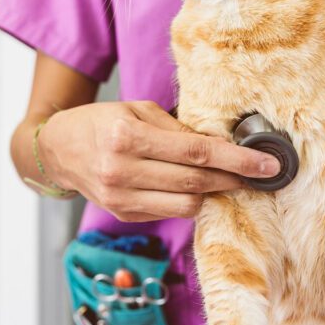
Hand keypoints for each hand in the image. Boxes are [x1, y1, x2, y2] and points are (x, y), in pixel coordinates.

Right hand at [38, 101, 281, 221]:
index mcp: (126, 137)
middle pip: (195, 181)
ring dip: (211, 192)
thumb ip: (177, 129)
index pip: (195, 152)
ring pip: (186, 204)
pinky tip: (192, 186)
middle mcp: (122, 170)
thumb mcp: (136, 110)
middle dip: (233, 178)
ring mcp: (121, 197)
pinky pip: (169, 212)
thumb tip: (221, 145)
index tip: (266, 165)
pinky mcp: (122, 213)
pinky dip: (186, 199)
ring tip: (223, 178)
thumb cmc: (100, 122)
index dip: (236, 160)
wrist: (58, 149)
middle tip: (258, 173)